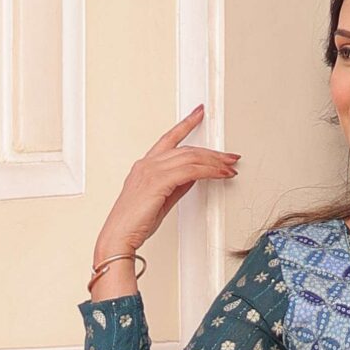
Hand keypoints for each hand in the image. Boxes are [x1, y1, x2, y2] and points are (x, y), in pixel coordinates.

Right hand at [90, 105, 240, 279]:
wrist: (119, 236)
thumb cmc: (135, 223)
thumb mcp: (161, 200)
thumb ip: (177, 185)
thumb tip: (195, 176)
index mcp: (145, 165)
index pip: (169, 138)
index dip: (186, 124)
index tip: (199, 113)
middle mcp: (147, 164)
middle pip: (187, 149)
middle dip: (212, 152)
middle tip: (230, 156)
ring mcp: (151, 170)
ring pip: (191, 158)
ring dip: (215, 162)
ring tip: (230, 167)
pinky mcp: (158, 181)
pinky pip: (190, 171)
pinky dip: (209, 171)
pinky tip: (220, 174)